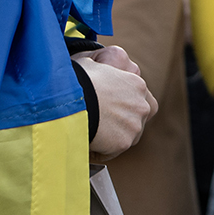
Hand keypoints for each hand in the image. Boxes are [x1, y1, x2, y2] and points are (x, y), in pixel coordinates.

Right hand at [78, 46, 155, 163]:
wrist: (70, 99)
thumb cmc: (76, 79)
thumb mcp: (91, 64)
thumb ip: (101, 69)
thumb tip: (94, 69)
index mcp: (137, 84)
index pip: (143, 99)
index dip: (127, 105)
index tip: (112, 108)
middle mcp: (141, 105)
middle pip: (139, 119)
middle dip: (124, 122)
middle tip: (104, 123)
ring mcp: (135, 125)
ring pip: (128, 136)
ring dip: (114, 137)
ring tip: (93, 133)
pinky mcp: (124, 142)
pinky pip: (113, 150)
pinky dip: (102, 150)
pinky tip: (87, 142)